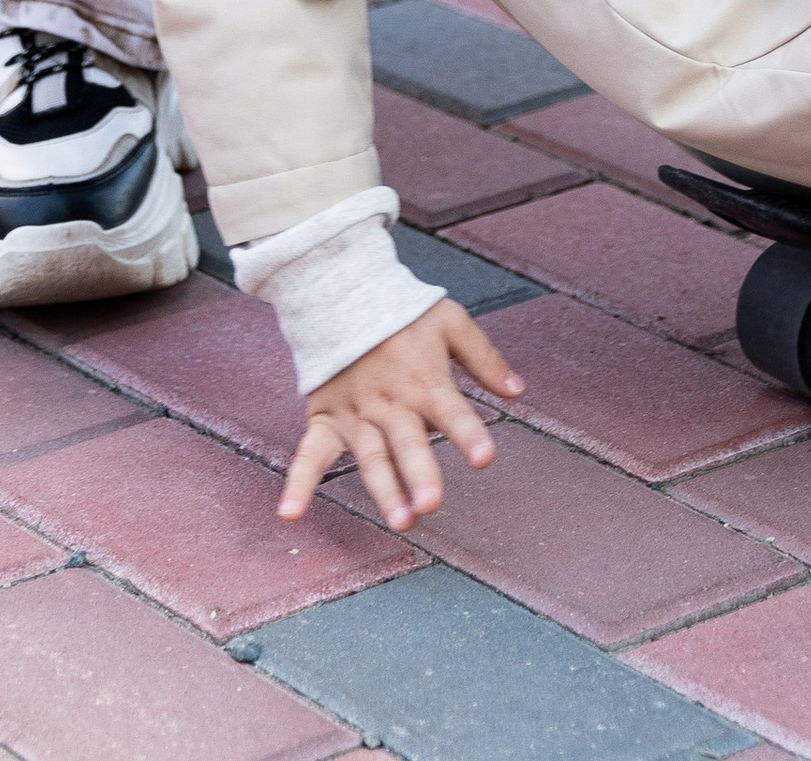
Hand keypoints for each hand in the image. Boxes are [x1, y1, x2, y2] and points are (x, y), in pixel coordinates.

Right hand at [279, 298, 522, 528]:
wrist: (342, 289)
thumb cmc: (403, 311)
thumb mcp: (450, 321)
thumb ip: (484, 357)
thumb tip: (518, 392)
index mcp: (424, 378)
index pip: (451, 410)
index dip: (468, 433)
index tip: (484, 458)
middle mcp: (390, 401)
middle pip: (407, 441)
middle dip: (419, 472)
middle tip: (431, 503)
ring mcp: (356, 413)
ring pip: (371, 456)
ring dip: (384, 489)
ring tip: (401, 521)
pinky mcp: (326, 419)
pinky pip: (310, 454)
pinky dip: (299, 482)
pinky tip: (292, 513)